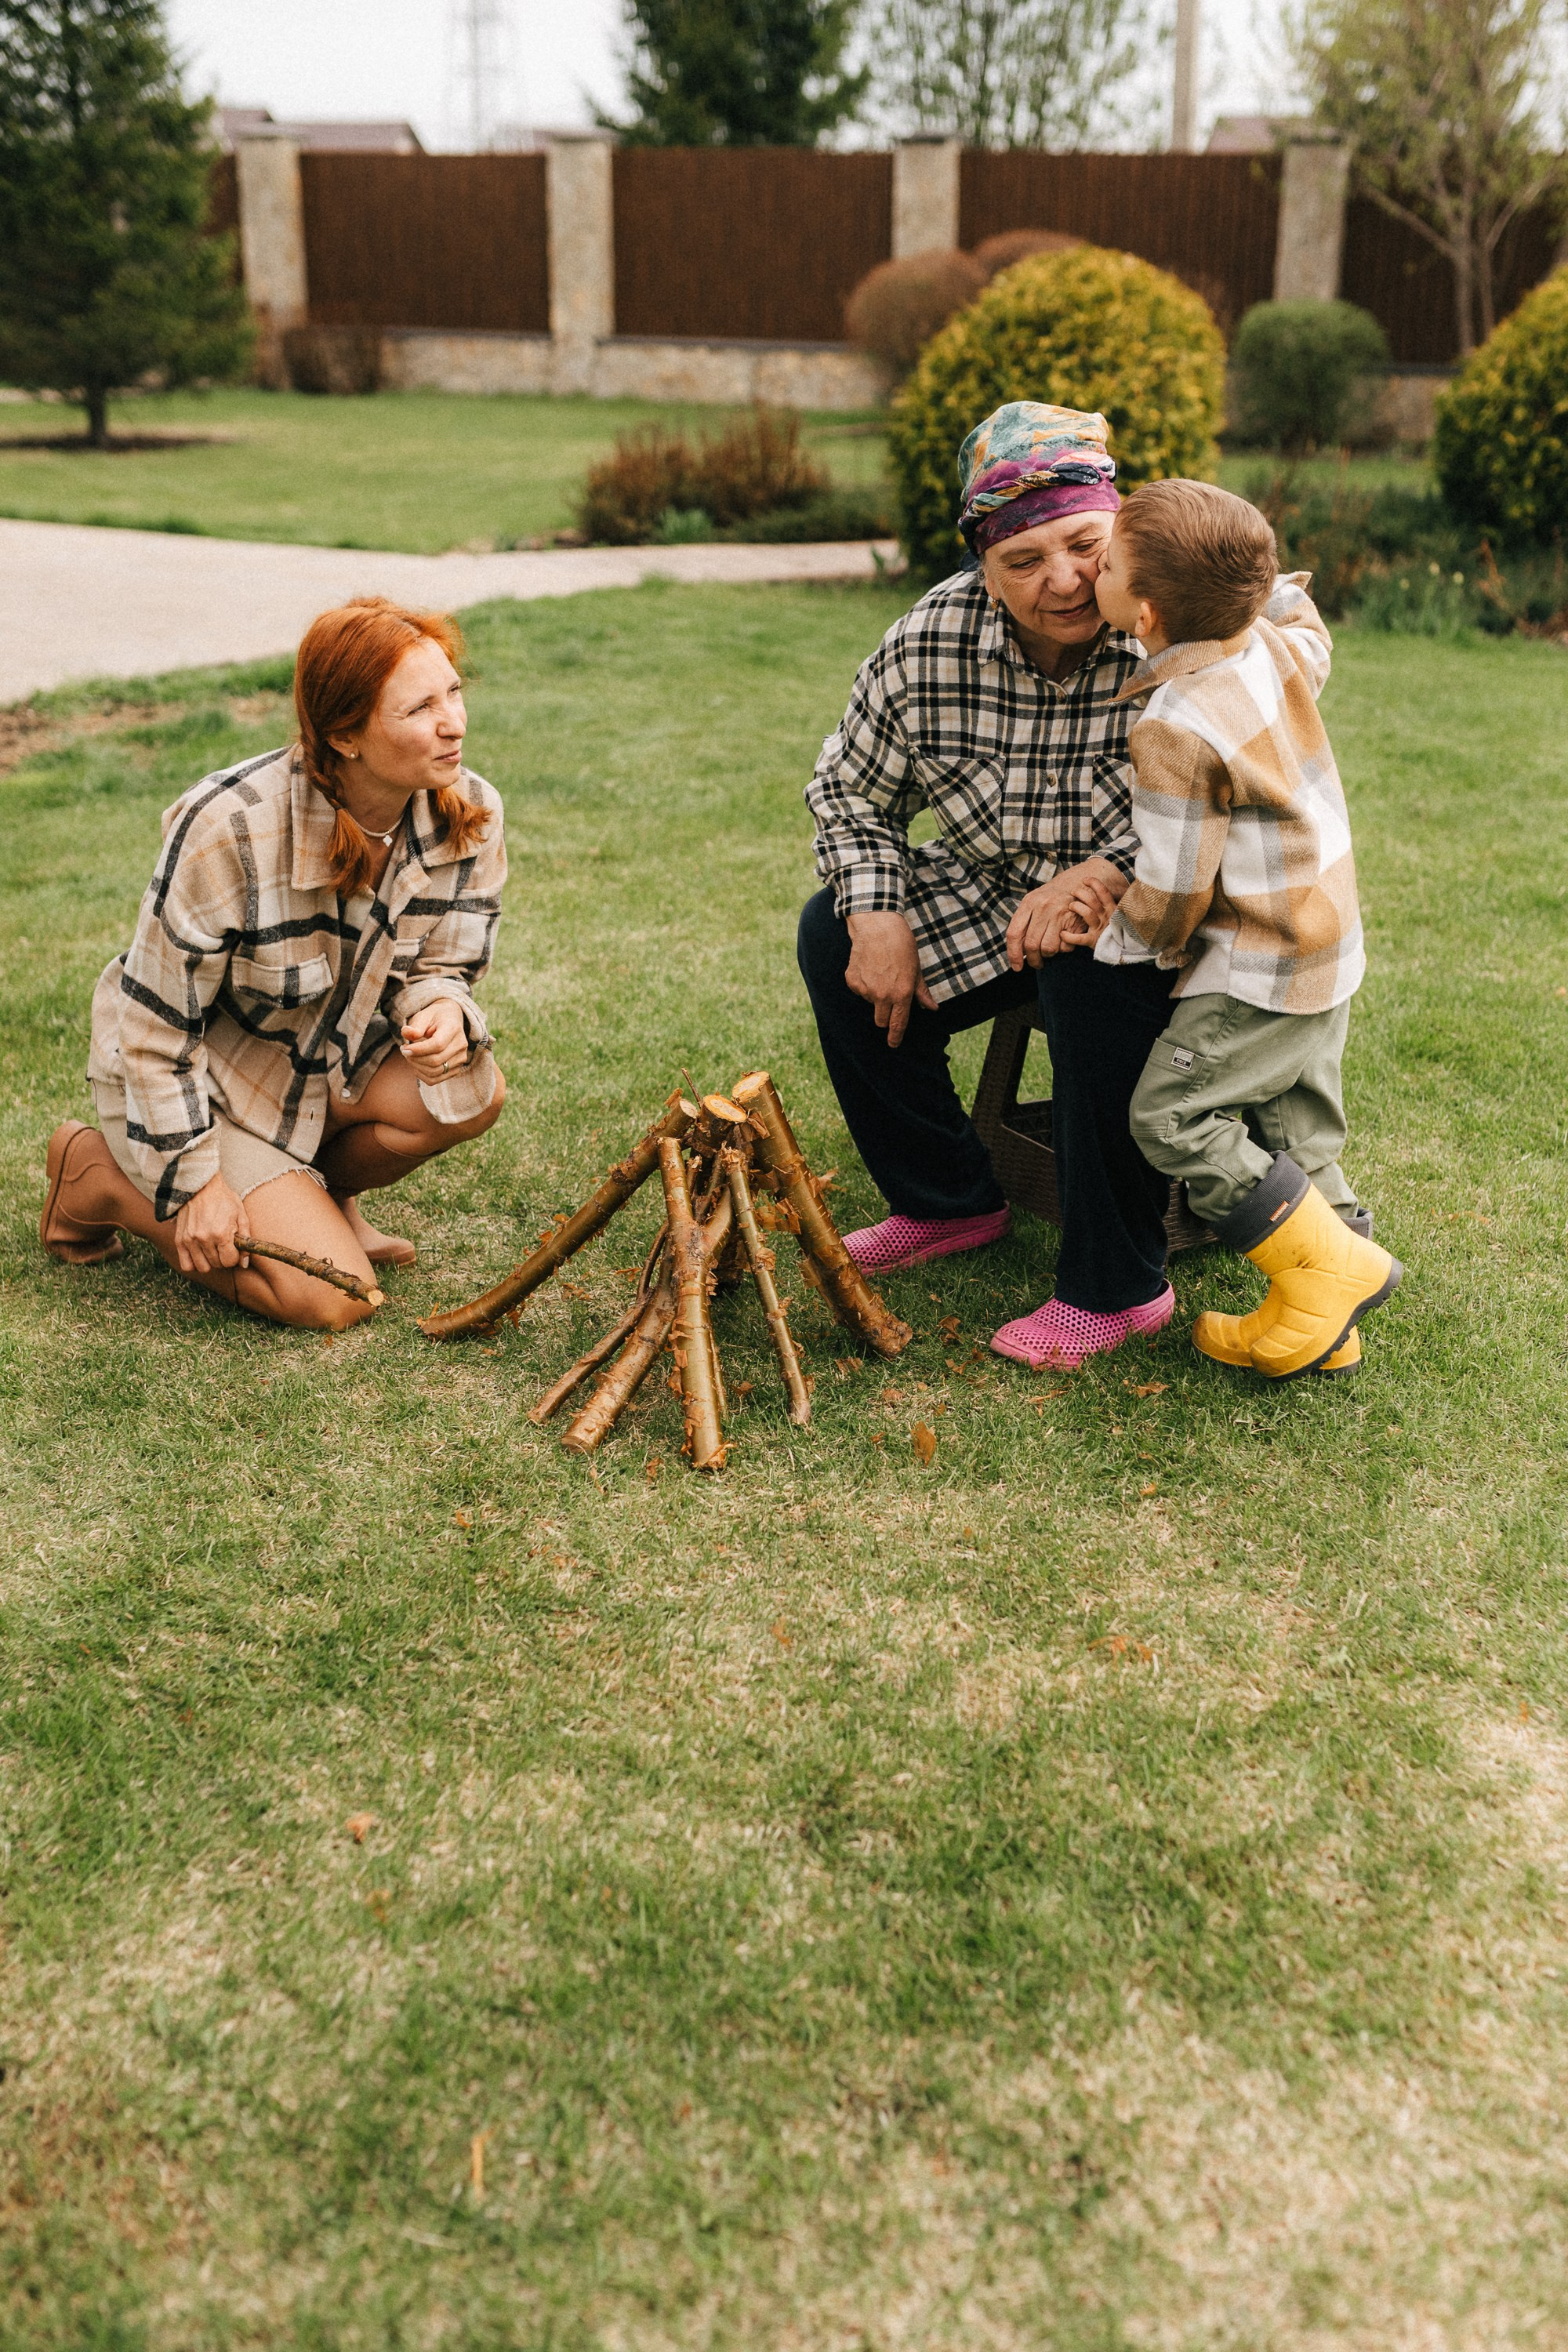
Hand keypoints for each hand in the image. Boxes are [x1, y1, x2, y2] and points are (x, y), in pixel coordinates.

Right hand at [173, 1172, 247, 1276]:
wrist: (201, 1186)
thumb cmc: (224, 1199)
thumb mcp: (241, 1215)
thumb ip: (245, 1240)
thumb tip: (244, 1263)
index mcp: (221, 1233)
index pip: (229, 1262)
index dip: (235, 1256)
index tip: (234, 1247)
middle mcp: (204, 1238)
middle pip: (217, 1265)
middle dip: (224, 1258)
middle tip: (224, 1245)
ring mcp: (189, 1240)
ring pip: (203, 1267)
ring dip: (210, 1262)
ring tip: (213, 1249)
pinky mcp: (179, 1239)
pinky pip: (186, 1264)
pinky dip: (194, 1263)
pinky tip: (200, 1254)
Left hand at [400, 997, 468, 1079]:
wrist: (449, 1020)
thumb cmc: (434, 1018)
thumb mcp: (423, 1016)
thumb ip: (415, 1026)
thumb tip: (406, 1033)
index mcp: (453, 1028)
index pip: (437, 1045)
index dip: (418, 1050)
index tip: (404, 1048)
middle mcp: (461, 1045)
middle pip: (435, 1061)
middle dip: (415, 1059)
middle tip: (404, 1051)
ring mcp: (461, 1058)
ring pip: (435, 1072)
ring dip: (417, 1067)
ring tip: (409, 1056)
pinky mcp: (456, 1069)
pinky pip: (436, 1079)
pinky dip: (422, 1075)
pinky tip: (416, 1064)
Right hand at [845, 910, 936, 1049]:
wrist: (877, 925)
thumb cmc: (901, 944)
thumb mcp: (916, 968)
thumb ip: (921, 992)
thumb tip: (932, 1008)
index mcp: (901, 994)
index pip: (897, 1024)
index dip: (895, 1037)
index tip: (893, 1044)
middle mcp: (882, 995)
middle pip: (881, 1020)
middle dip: (885, 1016)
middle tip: (889, 998)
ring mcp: (865, 989)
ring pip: (870, 1003)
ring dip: (874, 995)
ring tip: (880, 972)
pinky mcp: (852, 981)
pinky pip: (859, 990)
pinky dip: (863, 983)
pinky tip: (869, 967)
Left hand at [1005, 859, 1124, 967]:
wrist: (1079, 882)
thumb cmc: (1053, 897)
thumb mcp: (1034, 902)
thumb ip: (1023, 923)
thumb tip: (1016, 951)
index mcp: (1029, 903)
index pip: (1014, 933)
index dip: (1013, 954)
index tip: (1016, 967)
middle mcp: (1043, 908)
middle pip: (1031, 945)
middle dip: (1033, 960)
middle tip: (1036, 964)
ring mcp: (1060, 914)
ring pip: (1048, 948)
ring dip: (1049, 954)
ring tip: (1051, 949)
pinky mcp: (1075, 921)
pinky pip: (1066, 945)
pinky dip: (1064, 948)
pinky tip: (1064, 939)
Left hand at [1059, 872, 1119, 950]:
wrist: (1122, 948)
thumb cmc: (1116, 928)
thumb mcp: (1117, 914)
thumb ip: (1110, 903)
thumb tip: (1108, 888)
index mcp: (1112, 909)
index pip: (1104, 892)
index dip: (1094, 883)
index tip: (1085, 879)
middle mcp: (1106, 917)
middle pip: (1092, 901)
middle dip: (1081, 894)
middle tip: (1074, 891)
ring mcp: (1100, 929)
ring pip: (1087, 913)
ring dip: (1077, 907)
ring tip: (1071, 906)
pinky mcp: (1093, 941)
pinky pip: (1079, 938)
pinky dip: (1069, 936)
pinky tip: (1062, 933)